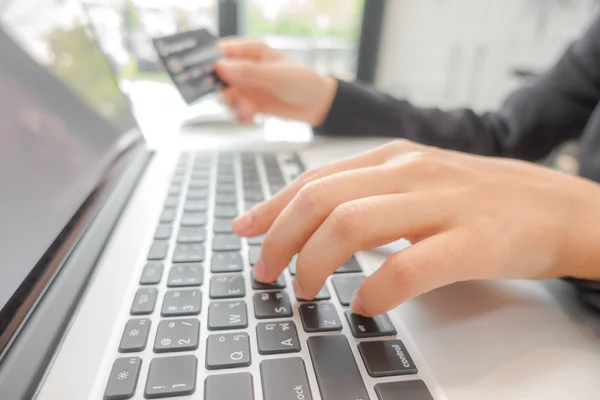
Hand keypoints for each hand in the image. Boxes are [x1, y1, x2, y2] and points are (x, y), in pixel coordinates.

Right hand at [215, 39, 336, 124]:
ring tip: (248, 109)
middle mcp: (247, 68)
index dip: (213, 62)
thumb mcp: (275, 76)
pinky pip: (236, 110)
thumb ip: (248, 72)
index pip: (223, 51)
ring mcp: (248, 87)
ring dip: (233, 105)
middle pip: (220, 76)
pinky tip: (251, 117)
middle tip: (231, 97)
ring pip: (226, 96)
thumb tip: (221, 67)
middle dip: (222, 89)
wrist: (317, 105)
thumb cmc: (302, 82)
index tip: (211, 75)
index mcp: (252, 51)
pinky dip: (240, 115)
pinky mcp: (251, 103)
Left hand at [232, 140, 599, 315]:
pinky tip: (365, 306)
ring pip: (351, 225)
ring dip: (315, 263)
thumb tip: (304, 221)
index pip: (313, 179)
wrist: (556, 206)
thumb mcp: (414, 182)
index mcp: (391, 158)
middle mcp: (409, 171)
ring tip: (307, 290)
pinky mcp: (473, 239)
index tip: (243, 232)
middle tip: (269, 273)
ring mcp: (441, 202)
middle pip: (320, 200)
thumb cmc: (477, 199)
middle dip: (280, 240)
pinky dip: (375, 292)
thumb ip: (363, 195)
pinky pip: (408, 267)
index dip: (271, 208)